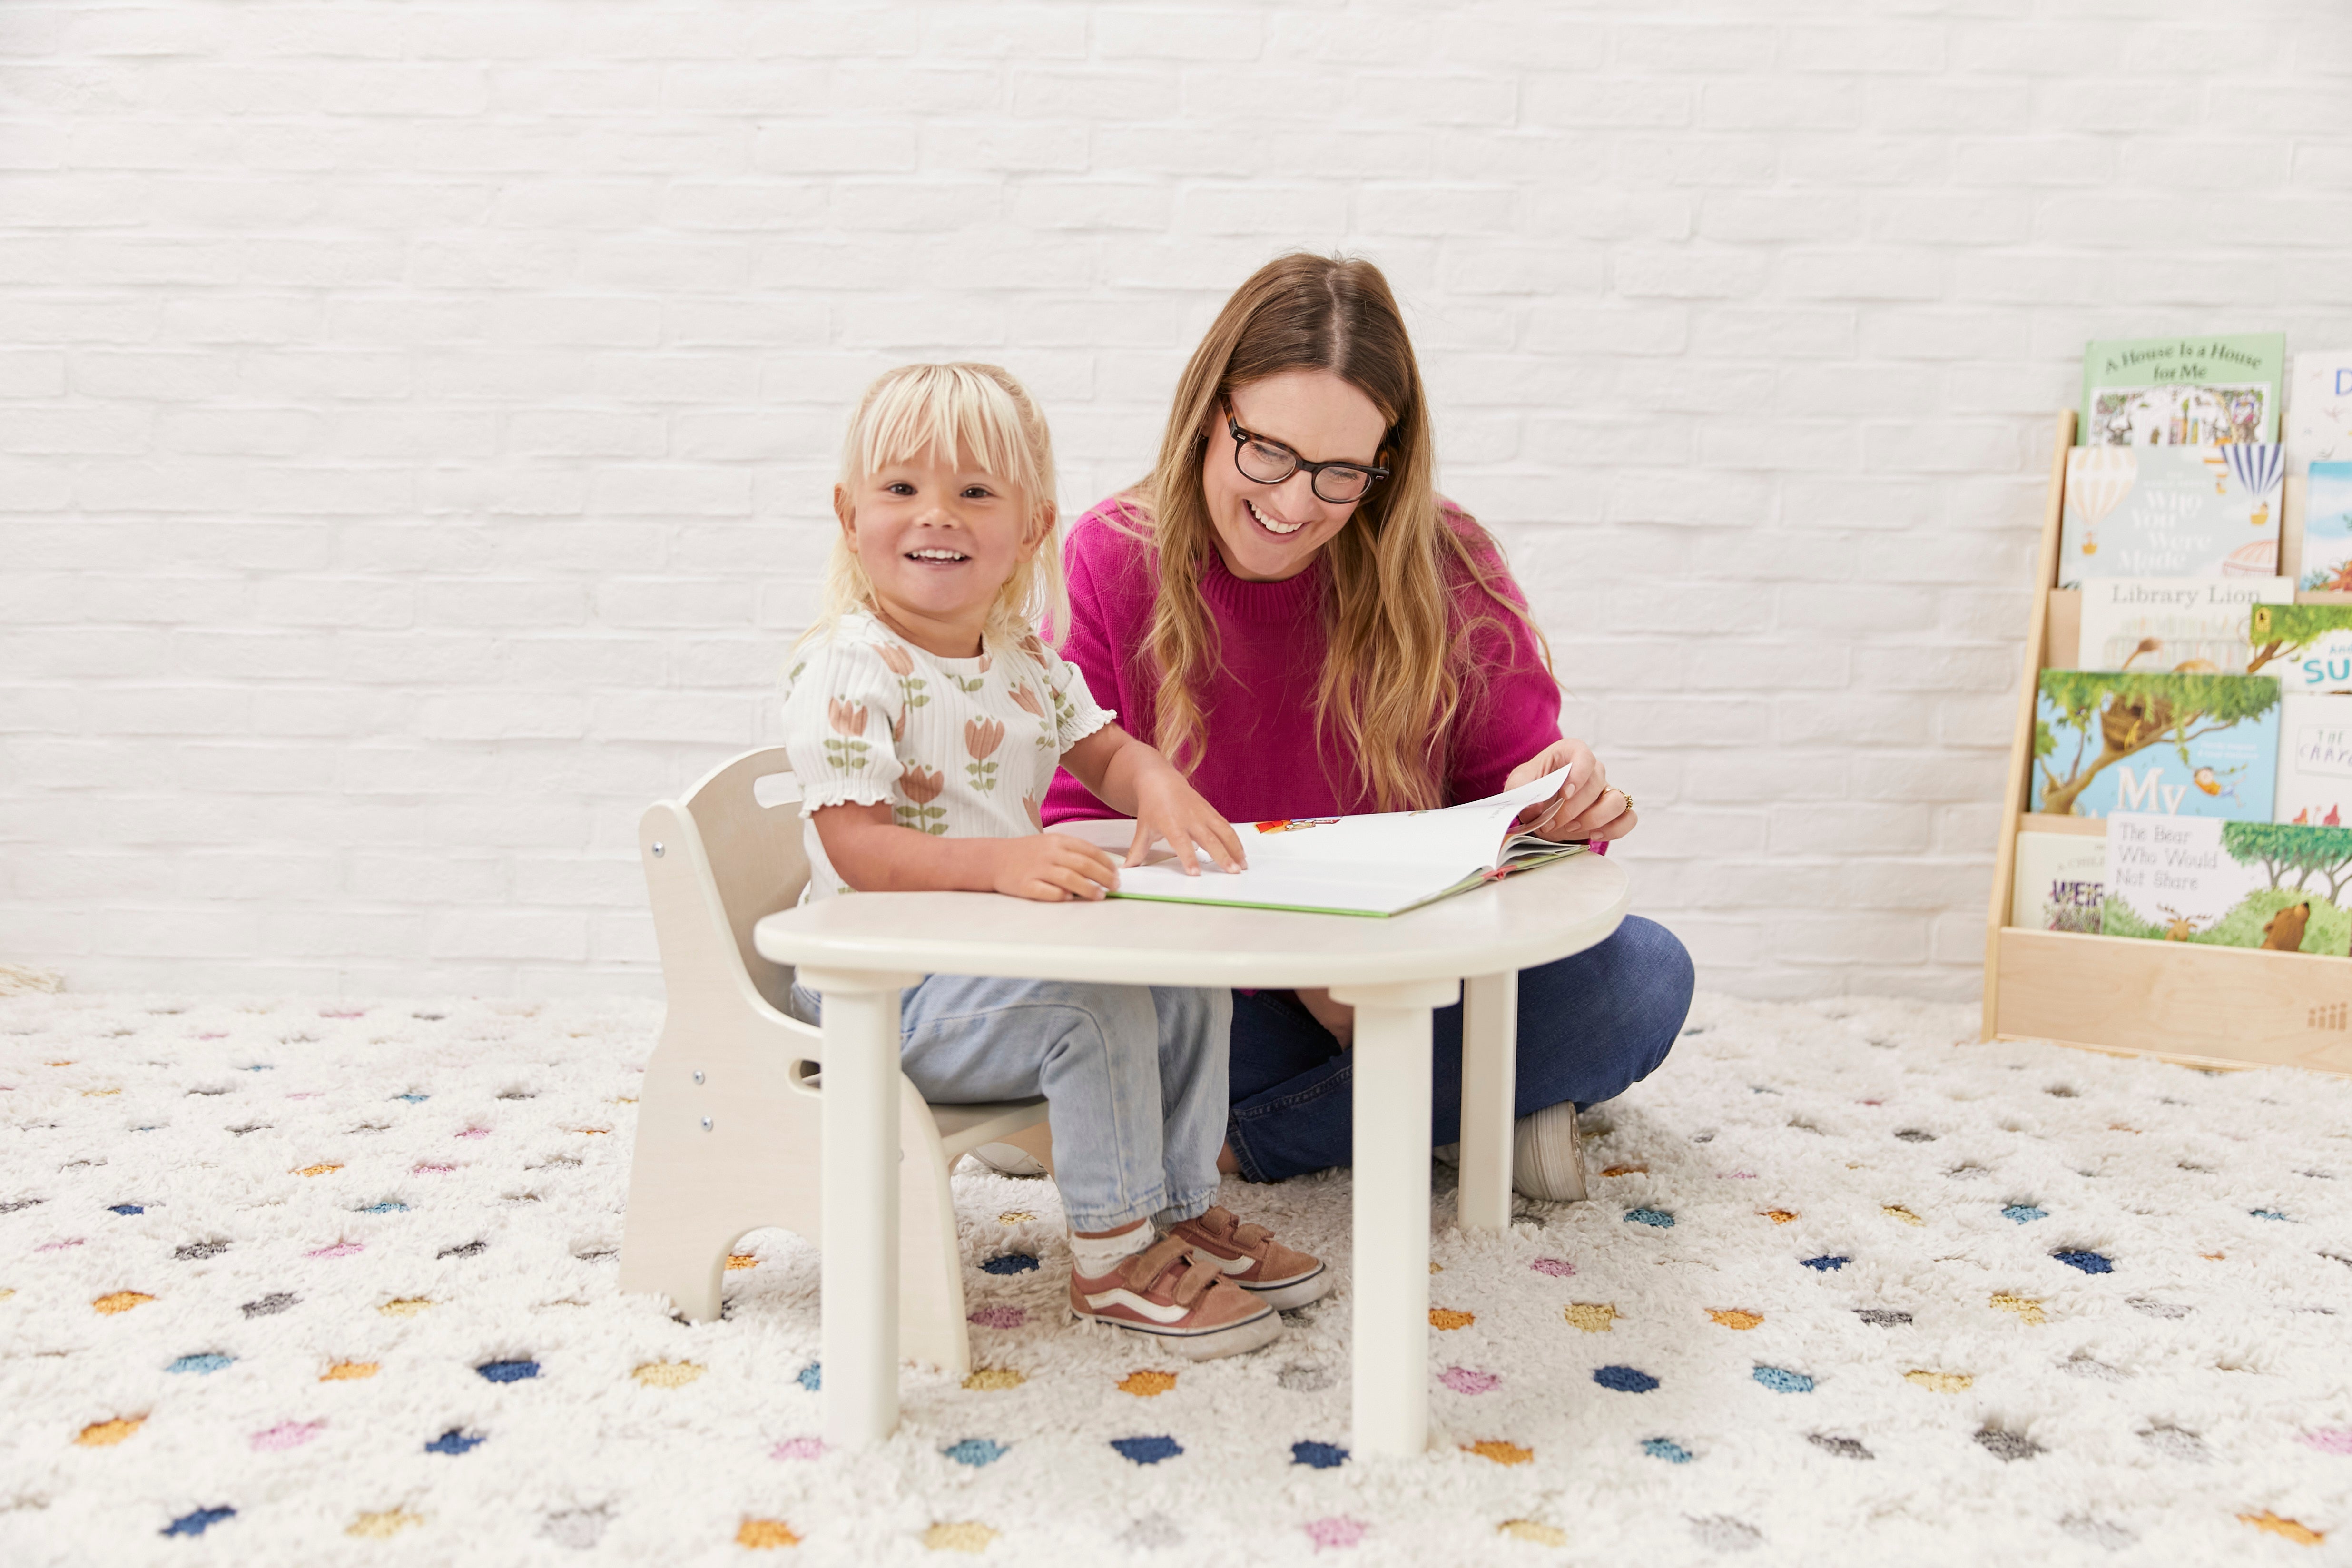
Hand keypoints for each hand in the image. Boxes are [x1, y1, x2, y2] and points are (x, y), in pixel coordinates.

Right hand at [992, 834, 1121, 901]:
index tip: (1117, 874)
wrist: (994, 859)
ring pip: (1069, 879)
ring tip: (1100, 896)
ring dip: (1088, 889)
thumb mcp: (1050, 843)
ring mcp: (1037, 869)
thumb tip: (1102, 867)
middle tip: (1115, 887)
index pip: (1090, 850)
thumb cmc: (1027, 853)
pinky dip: (1060, 896)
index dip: (1107, 863)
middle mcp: (1049, 853)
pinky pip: (1047, 892)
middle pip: (1084, 865)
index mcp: (1058, 841)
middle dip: (1104, 877)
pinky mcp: (1025, 885)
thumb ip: (1073, 852)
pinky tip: (1070, 899)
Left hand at [1125, 763, 1246, 875]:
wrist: (1160, 780)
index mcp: (1171, 823)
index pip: (1181, 842)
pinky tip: (1241, 854)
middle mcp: (1190, 818)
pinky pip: (1226, 826)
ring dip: (1235, 849)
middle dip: (1221, 856)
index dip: (1189, 857)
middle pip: (1209, 839)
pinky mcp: (1211, 811)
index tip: (1195, 872)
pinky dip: (1235, 840)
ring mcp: (1203, 814)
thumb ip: (1138, 851)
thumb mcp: (1143, 828)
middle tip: (1232, 872)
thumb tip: (1126, 869)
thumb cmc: (1151, 806)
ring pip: (1223, 832)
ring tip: (1242, 866)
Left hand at [1506, 737, 1637, 843]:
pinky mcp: (1615, 812)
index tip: (1564, 794)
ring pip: (1617, 801)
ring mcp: (1607, 790)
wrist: (1541, 809)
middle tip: (1551, 822)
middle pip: (1596, 784)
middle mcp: (1594, 769)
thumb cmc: (1533, 789)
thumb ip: (1523, 791)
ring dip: (1595, 819)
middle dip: (1572, 808)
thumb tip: (1536, 808)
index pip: (1584, 756)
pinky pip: (1628, 818)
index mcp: (1571, 753)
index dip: (1578, 775)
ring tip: (1571, 828)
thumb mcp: (1519, 784)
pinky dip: (1614, 829)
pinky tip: (1594, 835)